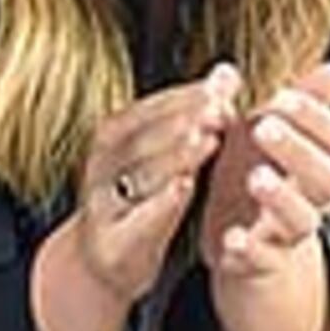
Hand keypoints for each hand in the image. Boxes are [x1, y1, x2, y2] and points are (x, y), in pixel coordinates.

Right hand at [65, 65, 234, 305]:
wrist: (103, 260)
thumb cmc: (140, 197)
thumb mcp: (163, 153)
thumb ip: (194, 114)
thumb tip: (229, 71)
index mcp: (112, 138)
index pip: (149, 109)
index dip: (185, 96)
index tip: (223, 85)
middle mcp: (100, 168)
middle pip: (142, 139)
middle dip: (182, 121)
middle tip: (220, 108)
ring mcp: (103, 206)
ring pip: (139, 177)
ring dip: (174, 156)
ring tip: (207, 140)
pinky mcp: (112, 245)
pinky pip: (136, 222)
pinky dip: (159, 204)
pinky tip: (185, 188)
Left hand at [198, 62, 329, 287]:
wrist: (243, 238)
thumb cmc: (260, 169)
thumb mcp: (274, 131)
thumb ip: (303, 101)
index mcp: (321, 160)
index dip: (316, 117)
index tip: (281, 95)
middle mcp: (315, 198)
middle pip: (326, 177)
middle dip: (297, 150)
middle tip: (264, 127)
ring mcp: (290, 231)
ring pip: (302, 220)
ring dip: (281, 198)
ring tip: (255, 178)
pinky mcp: (263, 261)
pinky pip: (264, 259)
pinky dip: (250, 250)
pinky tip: (231, 237)